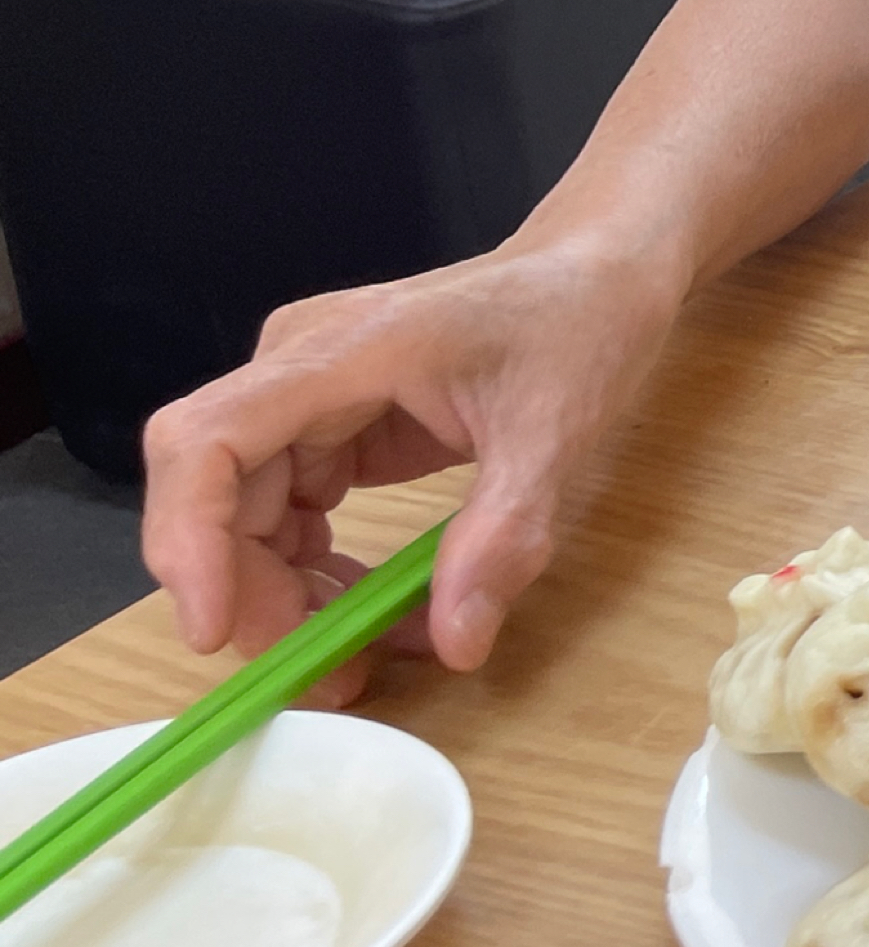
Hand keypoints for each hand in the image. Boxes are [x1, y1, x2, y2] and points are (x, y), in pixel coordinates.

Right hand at [139, 234, 679, 692]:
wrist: (601, 270)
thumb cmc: (580, 323)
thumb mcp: (557, 431)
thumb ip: (503, 534)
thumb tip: (455, 642)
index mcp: (338, 352)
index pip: (205, 442)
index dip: (188, 540)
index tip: (215, 631)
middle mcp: (298, 370)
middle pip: (217, 497)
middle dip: (254, 596)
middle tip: (325, 676)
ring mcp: (310, 399)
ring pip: (248, 517)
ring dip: (286, 596)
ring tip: (357, 659)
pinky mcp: (334, 428)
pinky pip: (292, 513)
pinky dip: (318, 571)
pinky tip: (372, 609)